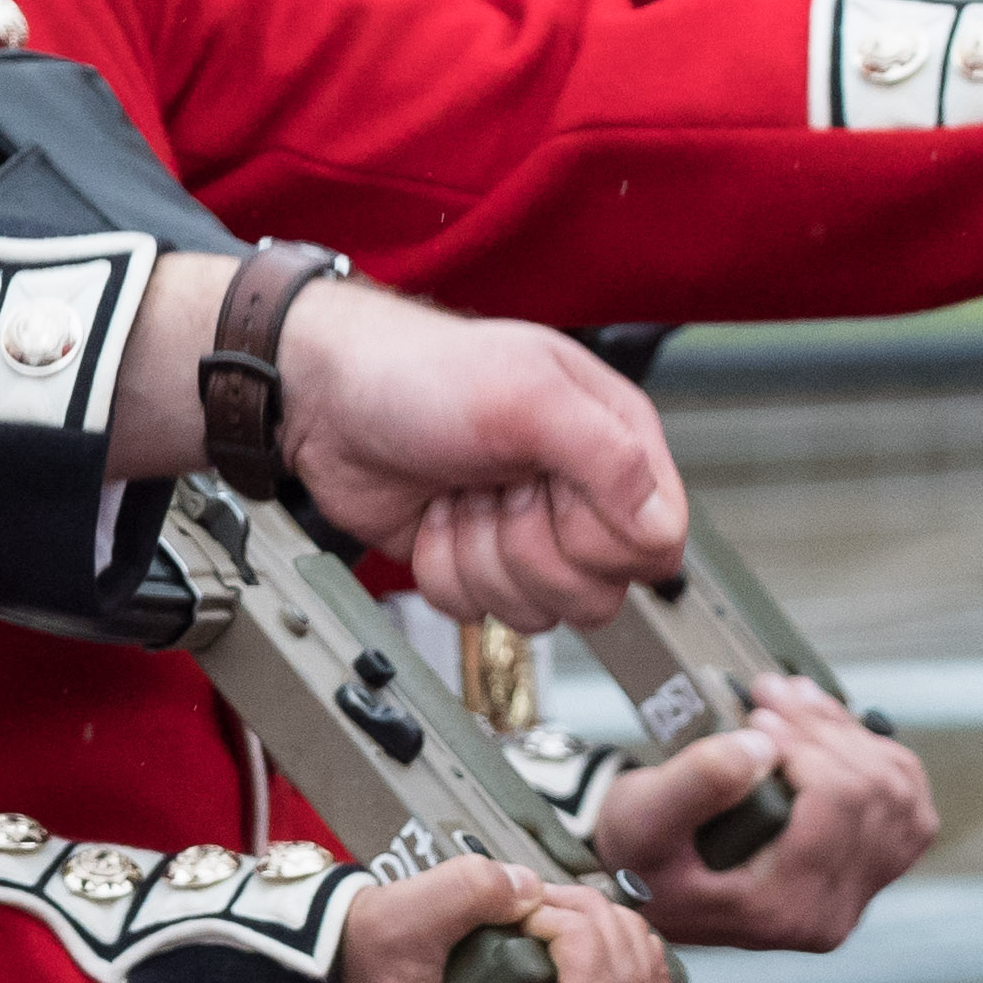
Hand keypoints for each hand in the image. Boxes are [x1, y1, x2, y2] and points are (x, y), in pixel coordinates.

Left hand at [276, 277, 689, 623]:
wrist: (324, 397)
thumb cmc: (417, 371)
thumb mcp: (524, 392)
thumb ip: (606, 455)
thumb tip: (658, 526)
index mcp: (613, 444)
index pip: (655, 543)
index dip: (601, 537)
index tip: (551, 491)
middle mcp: (577, 494)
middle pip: (598, 590)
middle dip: (528, 548)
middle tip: (495, 489)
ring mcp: (524, 533)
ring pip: (537, 610)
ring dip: (479, 557)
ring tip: (459, 496)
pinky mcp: (472, 561)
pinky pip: (477, 611)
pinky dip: (442, 569)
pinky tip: (433, 516)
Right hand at [333, 855, 676, 982]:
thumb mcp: (391, 926)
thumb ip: (461, 892)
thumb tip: (529, 884)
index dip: (582, 934)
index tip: (531, 901)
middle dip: (605, 930)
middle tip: (547, 893)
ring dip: (628, 948)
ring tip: (575, 907)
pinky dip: (636, 974)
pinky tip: (609, 936)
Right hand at [591, 674, 934, 950]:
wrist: (643, 887)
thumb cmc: (636, 855)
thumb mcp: (642, 818)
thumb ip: (696, 783)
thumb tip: (761, 744)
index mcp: (782, 906)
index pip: (839, 807)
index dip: (808, 745)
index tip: (757, 714)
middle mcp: (831, 912)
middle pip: (878, 798)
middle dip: (828, 730)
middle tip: (772, 691)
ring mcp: (854, 897)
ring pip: (904, 802)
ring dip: (858, 738)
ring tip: (800, 702)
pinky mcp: (861, 877)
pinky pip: (909, 814)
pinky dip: (883, 762)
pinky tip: (835, 732)